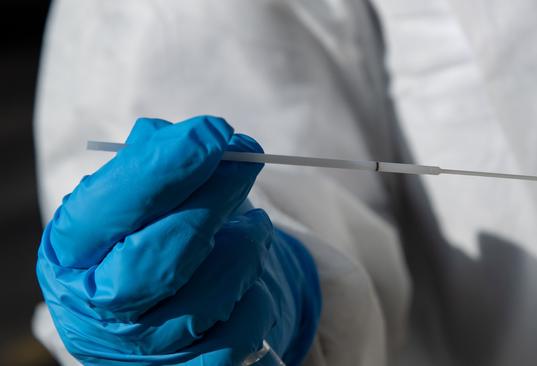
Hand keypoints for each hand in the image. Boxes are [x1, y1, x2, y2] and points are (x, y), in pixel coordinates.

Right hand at [36, 116, 320, 364]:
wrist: (167, 309)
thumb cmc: (154, 238)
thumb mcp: (139, 200)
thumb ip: (155, 166)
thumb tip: (198, 138)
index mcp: (73, 254)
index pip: (107, 211)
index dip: (162, 169)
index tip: (213, 131)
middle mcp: (98, 309)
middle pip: (154, 262)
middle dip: (210, 203)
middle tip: (248, 159)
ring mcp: (144, 351)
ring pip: (205, 301)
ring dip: (246, 250)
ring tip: (257, 227)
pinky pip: (237, 339)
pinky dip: (257, 301)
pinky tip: (253, 281)